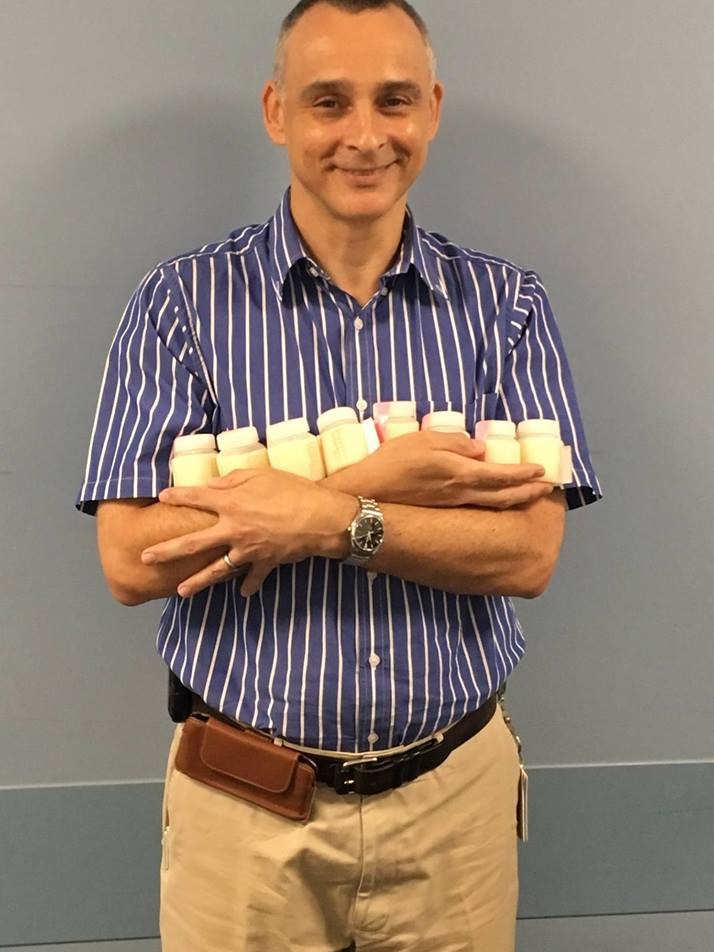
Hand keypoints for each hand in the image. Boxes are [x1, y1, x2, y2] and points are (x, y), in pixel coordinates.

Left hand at [140, 469, 356, 597]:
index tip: (161, 497)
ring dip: (198, 582)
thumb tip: (212, 484)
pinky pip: (253, 577)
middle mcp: (233, 529)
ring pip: (217, 569)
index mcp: (231, 503)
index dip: (177, 496)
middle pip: (193, 543)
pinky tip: (241, 592)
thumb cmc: (294, 490)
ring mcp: (248, 550)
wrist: (322, 519)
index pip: (196, 498)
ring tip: (181, 592)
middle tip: (146, 558)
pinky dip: (247, 585)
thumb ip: (234, 479)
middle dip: (167, 551)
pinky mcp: (265, 562)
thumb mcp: (263, 474)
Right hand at [326, 430, 553, 508]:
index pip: (502, 475)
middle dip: (528, 492)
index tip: (543, 472)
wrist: (368, 496)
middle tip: (548, 489)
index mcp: (461, 473)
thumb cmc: (393, 463)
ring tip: (531, 496)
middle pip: (504, 496)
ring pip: (493, 504)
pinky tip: (499, 501)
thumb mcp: (424, 441)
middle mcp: (462, 493)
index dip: (524, 474)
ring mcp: (453, 505)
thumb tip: (481, 449)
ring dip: (516, 500)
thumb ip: (455, 444)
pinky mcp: (443, 510)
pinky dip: (497, 504)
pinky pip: (479, 507)